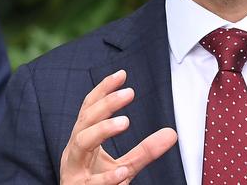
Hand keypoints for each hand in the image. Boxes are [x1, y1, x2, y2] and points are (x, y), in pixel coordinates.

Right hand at [60, 69, 176, 183]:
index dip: (103, 90)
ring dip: (102, 130)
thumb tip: (172, 133)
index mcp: (81, 140)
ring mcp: (75, 170)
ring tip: (125, 122)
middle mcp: (74, 151)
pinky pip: (93, 182)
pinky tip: (122, 172)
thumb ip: (145, 151)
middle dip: (106, 104)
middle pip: (85, 120)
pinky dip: (106, 177)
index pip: (89, 108)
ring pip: (82, 143)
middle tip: (130, 93)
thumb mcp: (124, 167)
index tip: (122, 74)